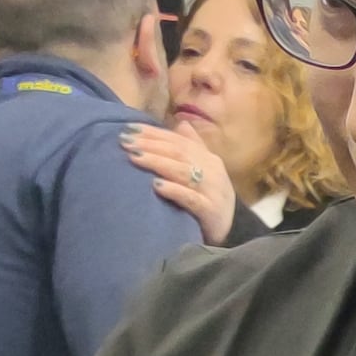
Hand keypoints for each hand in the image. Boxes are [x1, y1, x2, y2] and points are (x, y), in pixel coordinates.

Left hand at [124, 124, 237, 242]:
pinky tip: (156, 186)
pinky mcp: (211, 212)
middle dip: (150, 145)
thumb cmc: (209, 200)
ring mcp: (212, 191)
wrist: (231, 231)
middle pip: (178, 153)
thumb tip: (182, 123)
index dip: (153, 133)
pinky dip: (174, 191)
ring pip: (183, 172)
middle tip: (124, 141)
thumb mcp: (204, 171)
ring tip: (134, 157)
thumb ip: (193, 147)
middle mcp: (212, 171)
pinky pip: (191, 199)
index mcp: (208, 158)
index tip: (128, 128)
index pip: (177, 141)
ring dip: (157, 162)